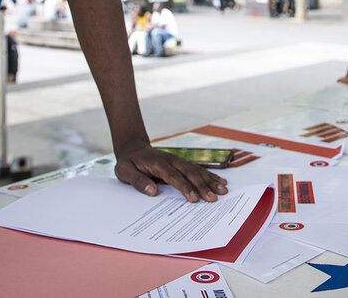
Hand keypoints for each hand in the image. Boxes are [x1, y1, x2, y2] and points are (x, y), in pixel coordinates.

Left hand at [114, 143, 228, 202]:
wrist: (133, 148)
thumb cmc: (128, 162)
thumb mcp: (124, 171)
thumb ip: (138, 181)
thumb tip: (153, 191)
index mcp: (158, 163)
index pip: (173, 177)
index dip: (184, 188)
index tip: (194, 199)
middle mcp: (171, 160)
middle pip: (189, 173)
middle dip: (203, 186)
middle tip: (214, 198)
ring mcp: (177, 161)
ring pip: (196, 170)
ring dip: (210, 180)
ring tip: (223, 189)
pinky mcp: (181, 163)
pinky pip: (197, 169)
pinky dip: (209, 175)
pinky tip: (220, 181)